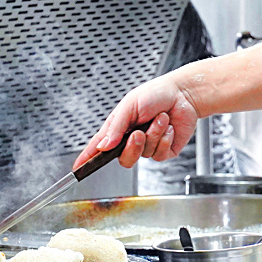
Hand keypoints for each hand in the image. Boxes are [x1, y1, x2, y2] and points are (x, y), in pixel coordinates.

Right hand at [74, 76, 199, 168]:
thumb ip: (116, 127)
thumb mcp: (130, 105)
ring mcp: (148, 146)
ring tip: (159, 119)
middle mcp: (131, 139)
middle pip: (123, 158)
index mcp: (118, 127)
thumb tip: (103, 146)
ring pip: (143, 155)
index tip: (77, 168)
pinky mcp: (163, 150)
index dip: (87, 158)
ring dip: (153, 135)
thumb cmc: (156, 93)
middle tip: (139, 133)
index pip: (99, 146)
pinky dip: (164, 139)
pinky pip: (159, 155)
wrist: (184, 94)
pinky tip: (168, 128)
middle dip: (132, 147)